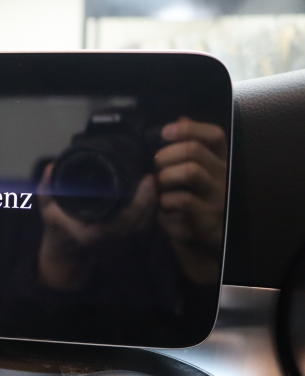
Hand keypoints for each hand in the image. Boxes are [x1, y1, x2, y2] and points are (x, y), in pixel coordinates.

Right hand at [36, 164, 157, 289]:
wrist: (67, 249)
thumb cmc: (57, 228)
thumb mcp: (47, 208)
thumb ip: (48, 188)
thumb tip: (51, 167)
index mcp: (92, 234)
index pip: (123, 221)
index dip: (138, 203)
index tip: (145, 180)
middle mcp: (110, 240)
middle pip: (140, 221)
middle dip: (150, 199)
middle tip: (151, 176)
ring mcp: (121, 241)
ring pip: (145, 223)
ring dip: (152, 203)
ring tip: (153, 181)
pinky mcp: (127, 237)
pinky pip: (144, 223)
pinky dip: (151, 209)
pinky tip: (152, 192)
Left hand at [155, 117, 226, 283]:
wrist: (204, 254)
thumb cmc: (193, 212)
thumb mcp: (192, 181)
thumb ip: (189, 151)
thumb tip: (181, 119)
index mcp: (220, 166)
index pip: (215, 136)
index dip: (189, 129)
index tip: (164, 132)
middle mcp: (223, 179)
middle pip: (195, 151)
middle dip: (166, 155)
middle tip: (155, 168)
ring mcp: (218, 200)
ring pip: (190, 171)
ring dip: (166, 177)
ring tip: (159, 189)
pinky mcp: (207, 221)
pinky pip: (182, 201)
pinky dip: (166, 203)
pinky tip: (163, 212)